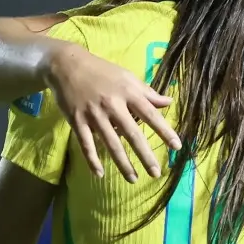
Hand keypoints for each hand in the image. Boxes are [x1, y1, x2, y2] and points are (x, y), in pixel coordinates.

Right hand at [43, 42, 181, 180]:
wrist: (67, 65)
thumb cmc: (102, 71)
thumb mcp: (127, 77)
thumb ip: (147, 92)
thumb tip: (169, 101)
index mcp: (128, 93)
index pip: (151, 115)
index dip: (164, 131)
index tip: (176, 147)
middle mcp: (113, 105)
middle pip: (132, 134)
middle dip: (145, 155)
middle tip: (156, 173)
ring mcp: (94, 114)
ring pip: (111, 143)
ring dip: (123, 163)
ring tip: (134, 179)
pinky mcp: (77, 121)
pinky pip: (86, 144)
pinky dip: (92, 160)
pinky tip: (100, 173)